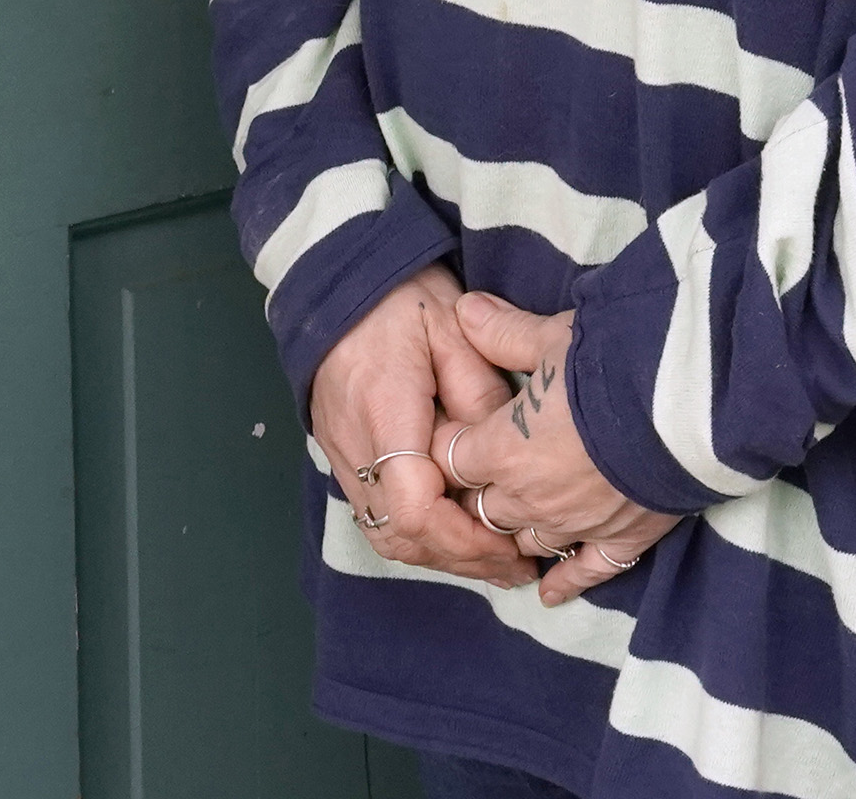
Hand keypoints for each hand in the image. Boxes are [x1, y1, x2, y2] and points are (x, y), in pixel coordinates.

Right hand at [309, 264, 527, 586]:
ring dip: (441, 556)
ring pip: (387, 536)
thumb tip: (505, 453)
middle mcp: (356, 449)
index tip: (509, 543)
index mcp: (386, 413)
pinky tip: (459, 538)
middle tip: (517, 567)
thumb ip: (481, 394)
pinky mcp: (344, 461)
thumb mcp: (457, 331)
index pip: (414, 505)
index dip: (462, 536)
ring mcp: (343, 459)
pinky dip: (420, 539)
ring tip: (497, 563)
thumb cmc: (403, 301)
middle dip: (460, 559)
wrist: (338, 288)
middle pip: (400, 535)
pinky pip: (378, 519)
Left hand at [449, 291, 684, 606]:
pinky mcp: (621, 538)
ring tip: (519, 519)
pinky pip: (584, 571)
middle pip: (482, 508)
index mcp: (503, 449)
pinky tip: (549, 592)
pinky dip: (565, 582)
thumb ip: (504, 331)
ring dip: (517, 529)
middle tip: (489, 470)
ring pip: (524, 542)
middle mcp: (529, 498)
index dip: (451, 445)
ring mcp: (575, 524)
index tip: (459, 430)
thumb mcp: (555, 335)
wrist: (692, 399)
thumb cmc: (616, 360)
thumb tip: (464, 308)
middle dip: (480, 490)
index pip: (451, 460)